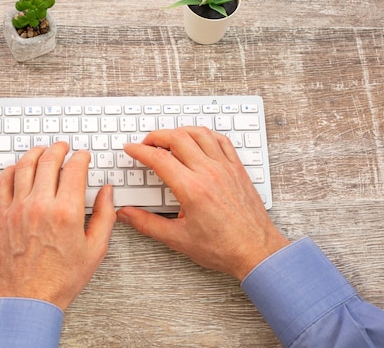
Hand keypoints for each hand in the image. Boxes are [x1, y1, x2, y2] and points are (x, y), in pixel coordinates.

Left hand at [0, 142, 116, 310]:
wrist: (31, 297)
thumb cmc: (63, 277)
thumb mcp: (96, 249)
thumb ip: (105, 216)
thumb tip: (107, 192)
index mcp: (66, 212)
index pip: (74, 169)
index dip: (81, 157)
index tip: (84, 156)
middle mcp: (40, 205)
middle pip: (48, 160)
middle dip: (59, 148)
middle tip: (64, 147)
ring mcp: (19, 209)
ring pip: (24, 166)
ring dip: (35, 153)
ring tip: (43, 151)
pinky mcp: (3, 216)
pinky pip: (2, 183)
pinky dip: (10, 170)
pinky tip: (18, 169)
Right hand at [117, 127, 288, 280]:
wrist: (256, 251)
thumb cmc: (223, 248)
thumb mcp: (178, 239)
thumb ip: (147, 224)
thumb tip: (126, 214)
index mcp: (192, 189)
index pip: (159, 158)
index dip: (140, 150)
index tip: (131, 149)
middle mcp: (209, 172)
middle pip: (177, 138)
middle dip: (156, 136)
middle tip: (145, 144)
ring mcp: (226, 168)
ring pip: (199, 133)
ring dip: (179, 131)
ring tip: (168, 139)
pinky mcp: (238, 169)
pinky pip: (221, 140)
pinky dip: (204, 135)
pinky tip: (197, 140)